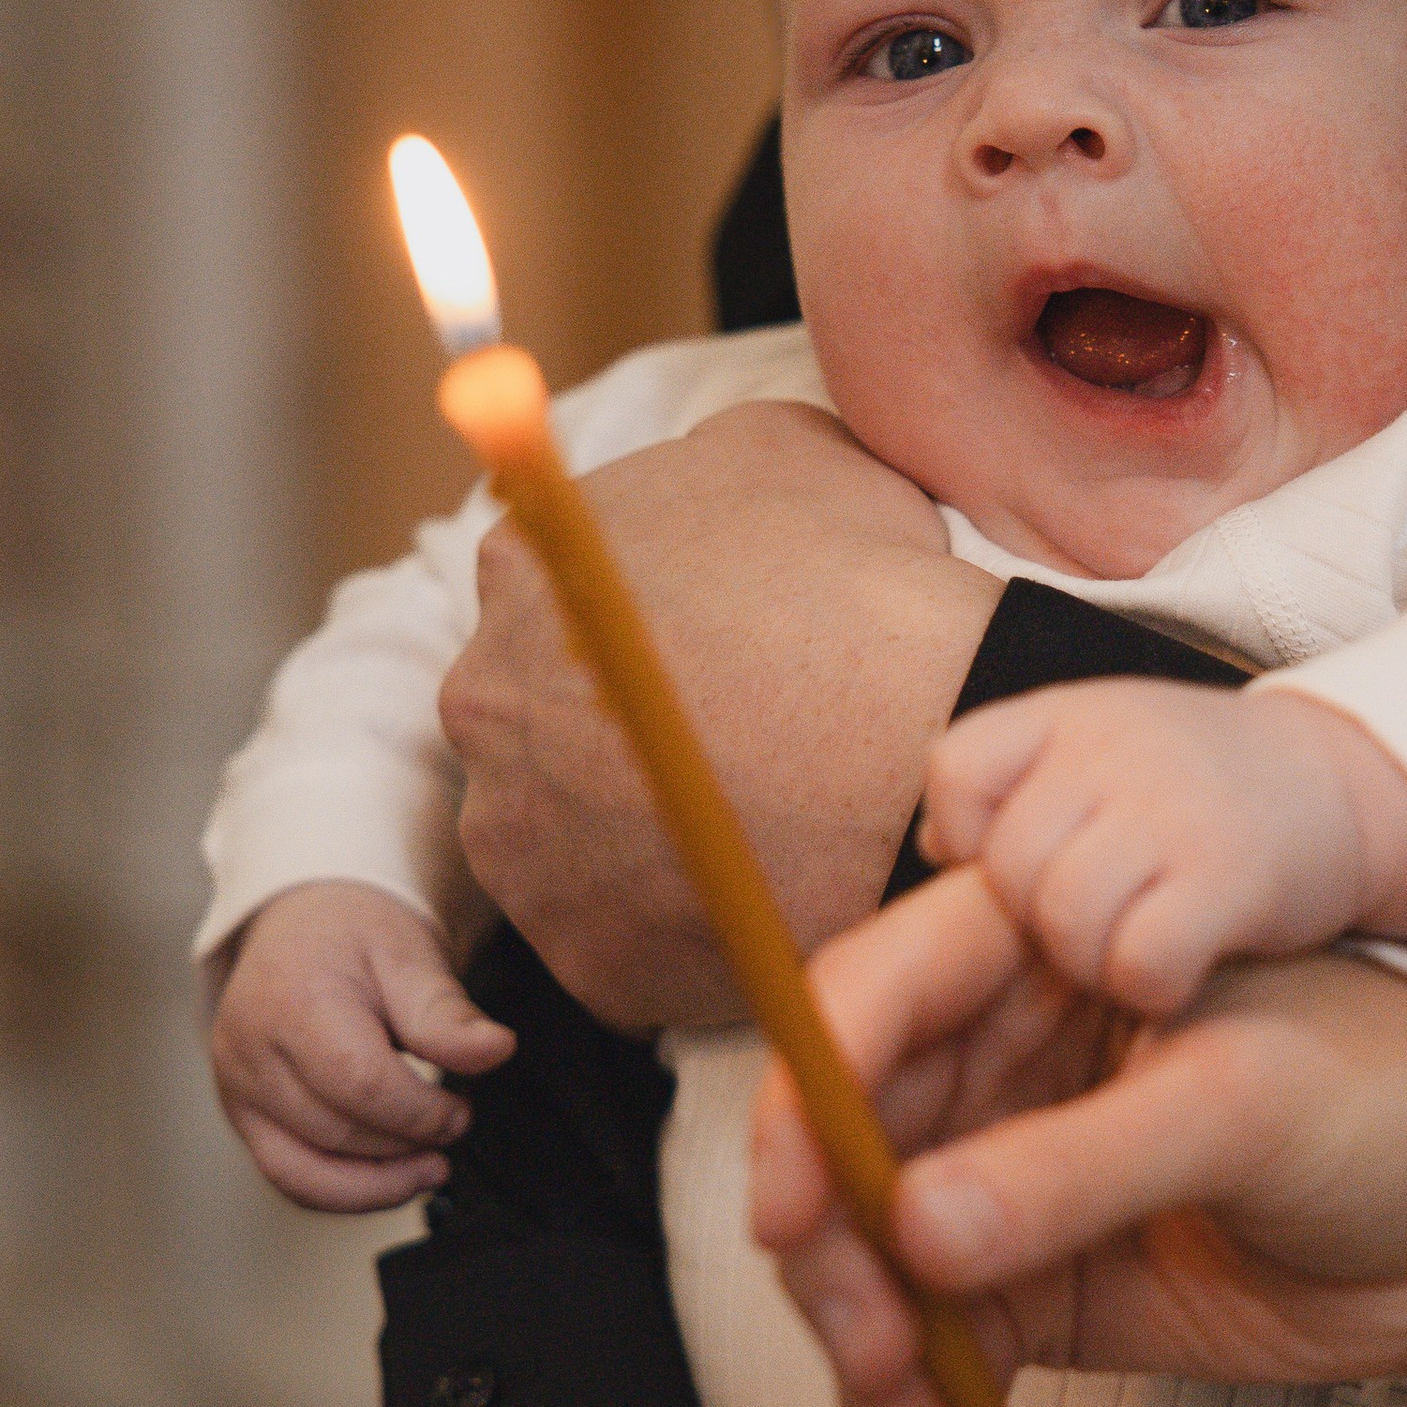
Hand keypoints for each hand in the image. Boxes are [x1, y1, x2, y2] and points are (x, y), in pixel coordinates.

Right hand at [209, 879, 515, 1210]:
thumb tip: (495, 1051)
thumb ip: (447, 1014)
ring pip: (305, 1171)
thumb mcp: (410, 955)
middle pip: (335, 1132)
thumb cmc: (355, 934)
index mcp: (292, 1000)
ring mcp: (237, 1087)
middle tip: (453, 1125)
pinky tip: (391, 1177)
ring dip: (378, 1182)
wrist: (302, 924)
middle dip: (406, 1144)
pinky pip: (288, 1175)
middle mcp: (249, 1050)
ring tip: (429, 1164)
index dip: (419, 1112)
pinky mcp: (242, 1114)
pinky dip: (344, 1190)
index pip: (358, 1083)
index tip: (461, 1110)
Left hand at [438, 401, 997, 1033]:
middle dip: (618, 737)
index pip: (553, 592)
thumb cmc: (864, 597)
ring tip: (756, 831)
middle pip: (539, 721)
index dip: (641, 624)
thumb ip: (697, 466)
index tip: (707, 653)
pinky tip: (759, 897)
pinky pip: (620, 940)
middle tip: (735, 746)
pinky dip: (678, 927)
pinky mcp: (577, 955)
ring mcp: (518, 842)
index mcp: (527, 567)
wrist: (921, 756)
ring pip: (568, 841)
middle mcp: (485, 703)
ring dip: (638, 838)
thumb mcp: (791, 451)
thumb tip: (687, 485)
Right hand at [751, 867, 1406, 1406]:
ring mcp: (1020, 1178)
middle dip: (835, 1269)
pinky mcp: (1050, 1288)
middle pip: (849, 1156)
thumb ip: (1078, 1166)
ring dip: (872, 1369)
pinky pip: (951, 1356)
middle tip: (870, 1359)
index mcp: (1044, 955)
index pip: (873, 1007)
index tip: (787, 1219)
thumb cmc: (1402, 1097)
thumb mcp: (1242, 1105)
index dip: (805, 1108)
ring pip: (884, 1271)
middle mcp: (1010, 1060)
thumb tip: (915, 1228)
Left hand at [920, 678, 1406, 1012]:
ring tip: (1136, 947)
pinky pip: (1137, 960)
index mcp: (1069, 715)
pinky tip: (1180, 970)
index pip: (956, 770)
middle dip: (1039, 920)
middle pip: (1007, 867)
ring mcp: (1173, 809)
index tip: (1029, 863)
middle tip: (1099, 922)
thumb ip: (1016, 790)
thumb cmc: (1205, 791)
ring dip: (1093, 963)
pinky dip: (1151, 986)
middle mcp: (1115, 750)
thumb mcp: (1103, 755)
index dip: (970, 837)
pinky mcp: (1230, 875)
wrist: (1354, 787)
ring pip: (1063, 922)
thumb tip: (933, 845)